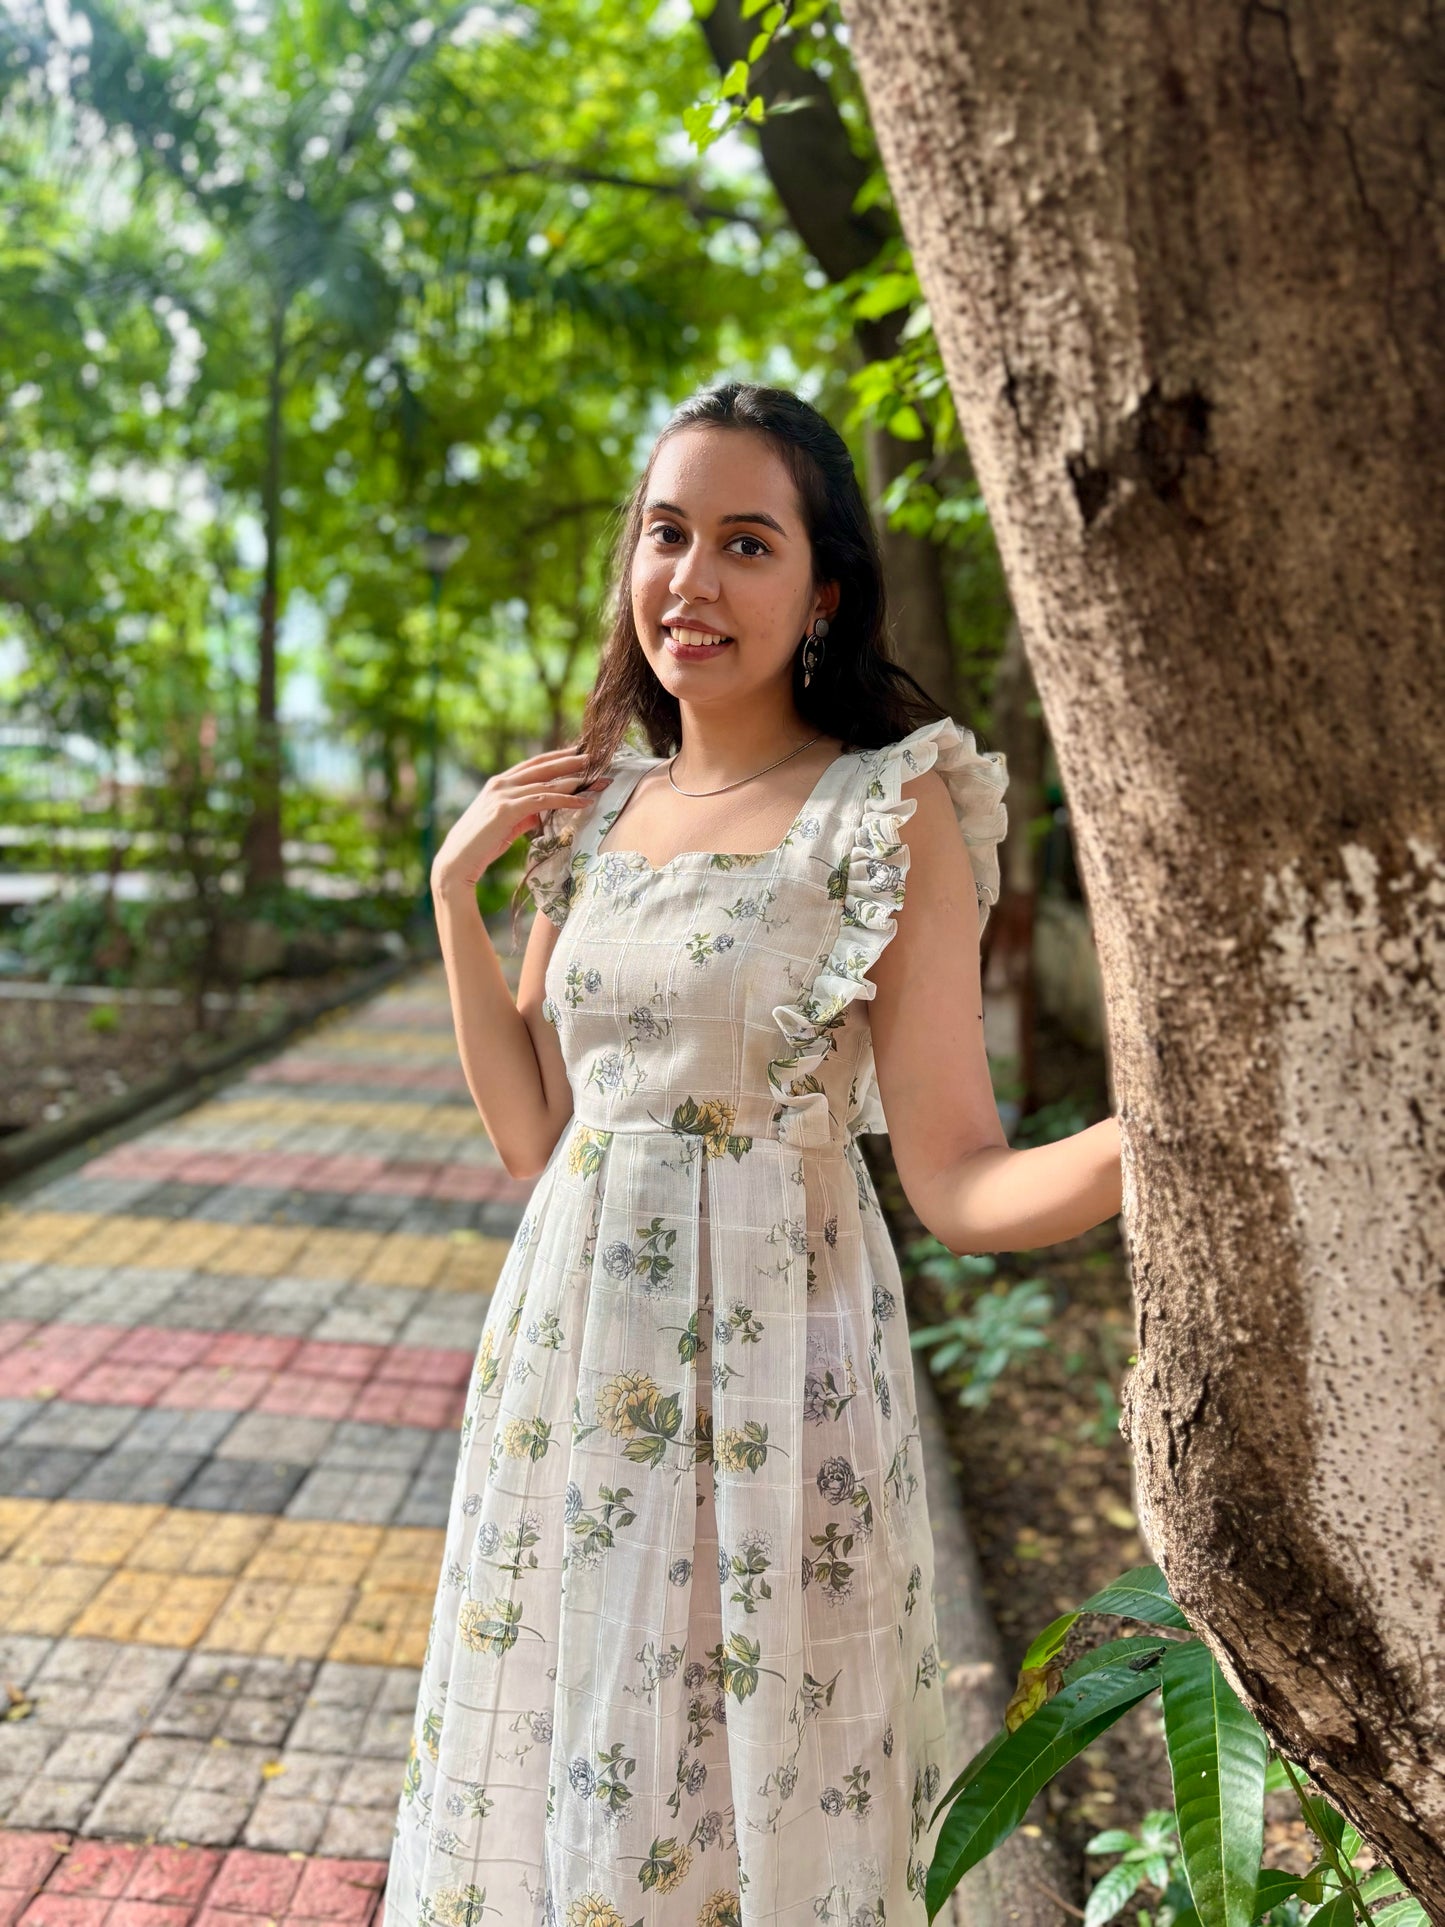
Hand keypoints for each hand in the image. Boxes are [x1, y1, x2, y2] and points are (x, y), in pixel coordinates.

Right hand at [431, 746, 608, 894]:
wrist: (458, 861)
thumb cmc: (481, 845)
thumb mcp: (507, 824)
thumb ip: (524, 813)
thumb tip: (543, 811)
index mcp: (499, 783)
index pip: (533, 764)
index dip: (556, 757)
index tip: (577, 754)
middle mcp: (500, 784)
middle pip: (542, 766)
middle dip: (569, 761)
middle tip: (593, 757)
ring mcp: (503, 795)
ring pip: (546, 782)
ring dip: (574, 780)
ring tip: (596, 779)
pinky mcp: (507, 810)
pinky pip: (543, 800)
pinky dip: (566, 799)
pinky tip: (583, 801)